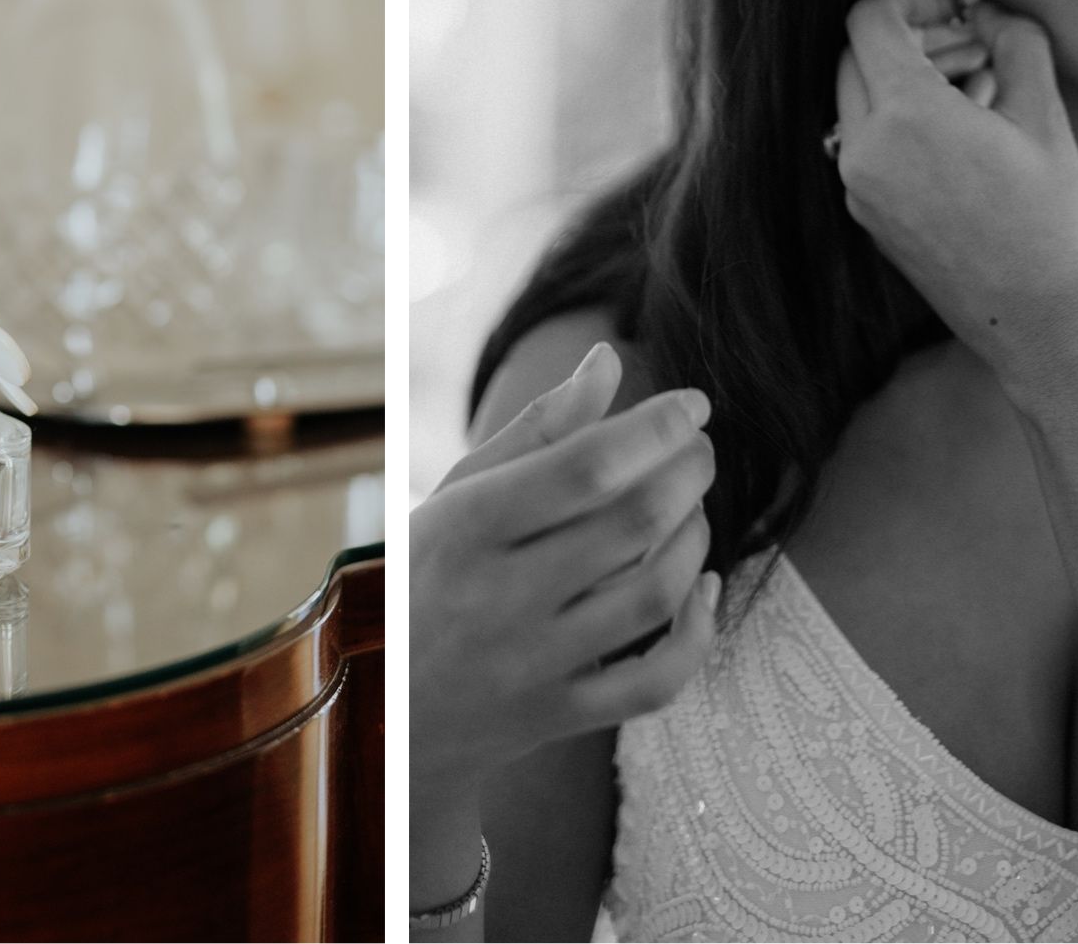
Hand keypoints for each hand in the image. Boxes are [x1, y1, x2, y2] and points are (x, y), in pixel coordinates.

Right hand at [410, 345, 719, 805]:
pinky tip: (702, 587)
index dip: (656, 426)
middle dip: (689, 471)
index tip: (692, 405)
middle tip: (699, 449)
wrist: (375, 707)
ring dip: (696, 538)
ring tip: (692, 507)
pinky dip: (698, 631)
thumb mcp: (456, 497)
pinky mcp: (558, 715)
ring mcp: (532, 663)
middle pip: (632, 523)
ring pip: (653, 595)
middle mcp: (500, 595)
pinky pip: (656, 682)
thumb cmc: (421, 578)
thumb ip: (537, 430)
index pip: (586, 465)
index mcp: (468, 525)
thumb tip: (608, 362)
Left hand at [830, 0, 1077, 379]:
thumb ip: (1013, 40)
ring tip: (978, 90)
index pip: (869, 19)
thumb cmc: (1055, 219)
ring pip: (856, 98)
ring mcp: (856, 187)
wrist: (1044, 322)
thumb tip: (983, 9)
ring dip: (905, 77)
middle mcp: (863, 151)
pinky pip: (865, 143)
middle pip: (855, 55)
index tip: (955, 6)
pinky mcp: (864, 215)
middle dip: (910, 36)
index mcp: (903, 117)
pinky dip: (900, 120)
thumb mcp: (1044, 114)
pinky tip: (962, 135)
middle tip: (973, 46)